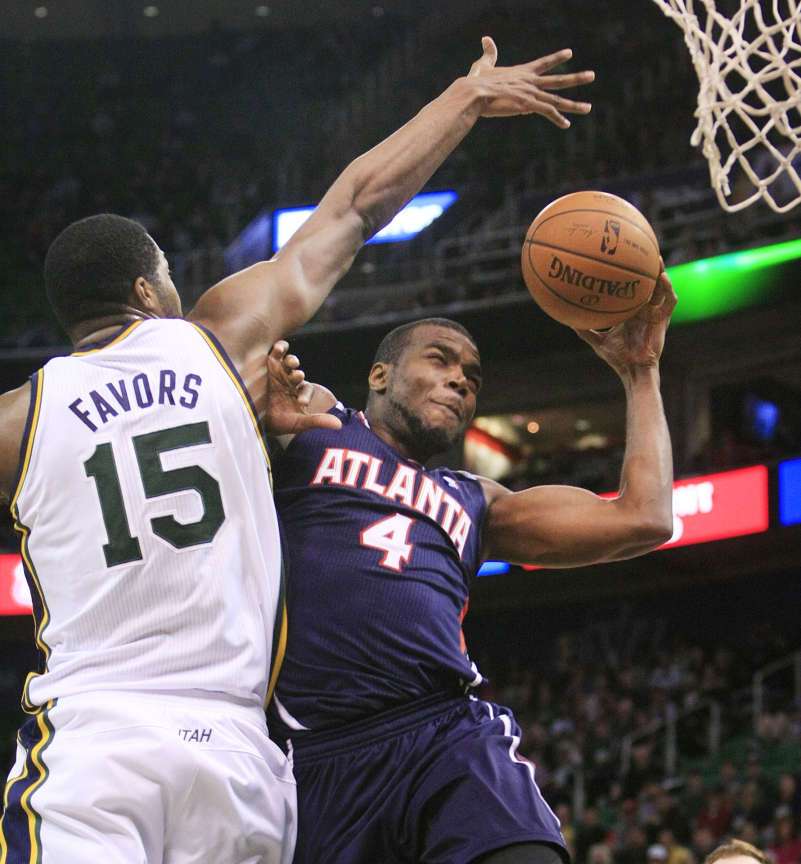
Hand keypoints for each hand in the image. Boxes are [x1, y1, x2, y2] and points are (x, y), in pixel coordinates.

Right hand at [243, 341, 341, 435]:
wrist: (257, 422)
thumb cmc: (278, 422)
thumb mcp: (299, 423)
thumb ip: (318, 421)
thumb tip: (339, 425)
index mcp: (297, 393)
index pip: (306, 389)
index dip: (305, 394)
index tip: (300, 403)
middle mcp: (289, 381)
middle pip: (296, 373)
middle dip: (297, 374)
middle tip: (297, 376)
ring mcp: (278, 373)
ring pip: (288, 362)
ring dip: (291, 361)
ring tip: (291, 363)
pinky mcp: (267, 366)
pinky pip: (275, 354)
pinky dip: (279, 348)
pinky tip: (280, 348)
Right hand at [467, 37, 592, 126]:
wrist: (475, 92)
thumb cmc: (475, 81)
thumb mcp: (483, 65)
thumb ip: (488, 54)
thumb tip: (486, 39)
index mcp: (522, 73)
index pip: (543, 63)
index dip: (556, 57)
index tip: (570, 52)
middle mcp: (530, 81)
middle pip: (558, 80)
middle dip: (576, 78)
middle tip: (592, 75)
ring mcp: (531, 93)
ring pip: (557, 100)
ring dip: (574, 105)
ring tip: (588, 108)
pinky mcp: (527, 105)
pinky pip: (547, 112)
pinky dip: (557, 119)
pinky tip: (566, 124)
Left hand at [573, 266, 677, 377]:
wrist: (632, 370)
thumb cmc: (616, 358)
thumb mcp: (597, 341)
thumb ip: (584, 330)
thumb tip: (565, 320)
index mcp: (630, 311)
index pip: (630, 288)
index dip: (629, 274)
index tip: (621, 258)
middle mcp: (643, 309)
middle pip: (646, 283)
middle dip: (645, 266)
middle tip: (639, 248)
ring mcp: (655, 313)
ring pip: (661, 288)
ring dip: (660, 272)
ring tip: (655, 257)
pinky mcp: (664, 320)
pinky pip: (670, 302)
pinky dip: (668, 289)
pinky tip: (662, 278)